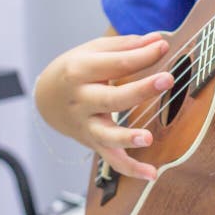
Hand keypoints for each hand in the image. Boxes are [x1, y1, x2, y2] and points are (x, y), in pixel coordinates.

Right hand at [34, 32, 173, 179]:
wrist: (46, 96)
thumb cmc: (76, 68)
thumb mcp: (95, 50)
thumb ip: (127, 46)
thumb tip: (158, 40)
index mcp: (79, 72)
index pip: (117, 63)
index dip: (144, 55)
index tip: (164, 47)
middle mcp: (81, 100)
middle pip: (112, 98)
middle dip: (141, 89)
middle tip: (168, 79)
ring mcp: (86, 125)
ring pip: (106, 135)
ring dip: (127, 138)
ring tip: (148, 138)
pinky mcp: (93, 143)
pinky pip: (112, 160)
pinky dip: (131, 169)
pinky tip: (152, 174)